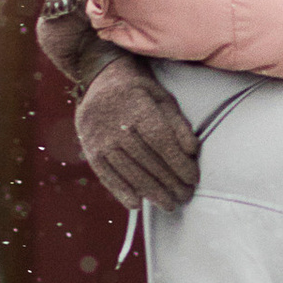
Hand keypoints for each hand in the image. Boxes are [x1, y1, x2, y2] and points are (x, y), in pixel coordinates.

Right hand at [74, 53, 200, 211]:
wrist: (99, 78)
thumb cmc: (139, 90)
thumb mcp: (162, 97)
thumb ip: (177, 124)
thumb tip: (192, 152)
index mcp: (136, 106)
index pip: (161, 141)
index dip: (178, 163)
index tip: (193, 178)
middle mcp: (115, 123)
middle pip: (146, 160)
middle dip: (169, 182)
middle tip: (185, 196)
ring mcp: (99, 138)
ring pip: (128, 171)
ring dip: (150, 192)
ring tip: (169, 204)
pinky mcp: (89, 148)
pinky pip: (106, 174)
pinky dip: (121, 191)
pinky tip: (137, 204)